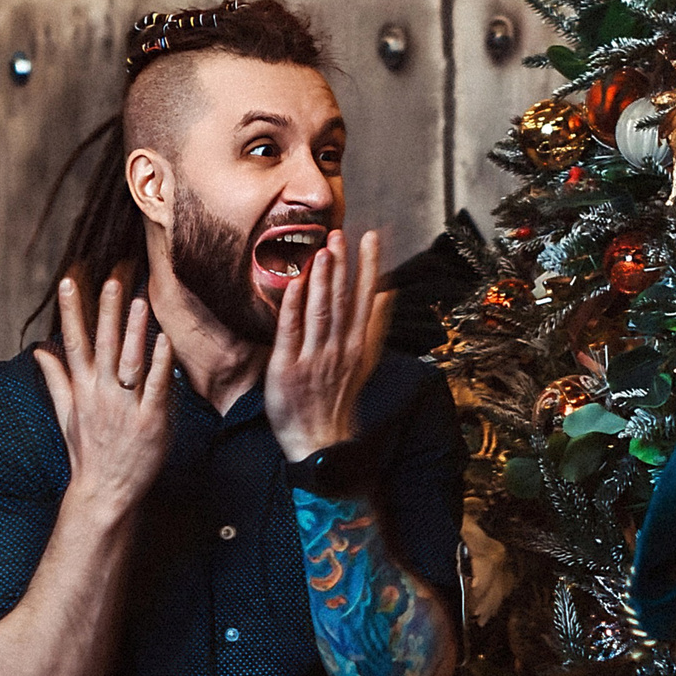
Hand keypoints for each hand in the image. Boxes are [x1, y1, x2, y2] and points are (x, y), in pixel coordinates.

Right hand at [33, 273, 174, 517]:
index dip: (71, 311)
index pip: (73, 342)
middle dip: (106, 310)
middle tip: (112, 278)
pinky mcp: (150, 422)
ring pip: (130, 361)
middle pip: (104, 344)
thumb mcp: (66, 414)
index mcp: (81, 389)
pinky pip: (155, 388)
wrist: (105, 492)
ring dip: (135, 330)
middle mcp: (101, 394)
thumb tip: (38, 350)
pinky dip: (159, 365)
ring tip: (141, 301)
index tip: (68, 281)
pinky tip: (165, 341)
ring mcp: (125, 408)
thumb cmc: (88, 452)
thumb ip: (56, 379)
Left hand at [266, 228, 395, 466]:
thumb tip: (387, 292)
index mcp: (357, 345)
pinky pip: (291, 332)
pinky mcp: (288, 368)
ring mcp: (314, 358)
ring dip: (323, 280)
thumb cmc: (337, 399)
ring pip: (321, 312)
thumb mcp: (365, 361)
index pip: (366, 298)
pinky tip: (295, 284)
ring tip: (324, 250)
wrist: (320, 441)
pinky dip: (294, 307)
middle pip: (344, 300)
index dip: (369, 266)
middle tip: (340, 233)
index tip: (370, 237)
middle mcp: (339, 349)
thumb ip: (375, 325)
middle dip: (343, 265)